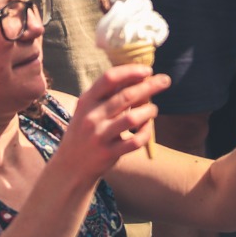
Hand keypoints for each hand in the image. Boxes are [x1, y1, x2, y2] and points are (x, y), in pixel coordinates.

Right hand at [54, 64, 169, 185]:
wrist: (71, 166)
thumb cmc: (84, 132)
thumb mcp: (86, 110)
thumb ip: (106, 95)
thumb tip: (134, 77)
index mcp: (86, 101)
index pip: (109, 78)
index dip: (130, 71)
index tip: (146, 70)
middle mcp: (92, 117)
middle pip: (125, 96)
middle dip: (149, 86)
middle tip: (165, 81)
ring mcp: (100, 136)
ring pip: (132, 119)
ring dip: (148, 111)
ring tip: (154, 109)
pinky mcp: (109, 153)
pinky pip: (135, 141)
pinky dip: (146, 133)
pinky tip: (148, 128)